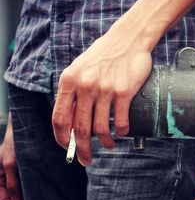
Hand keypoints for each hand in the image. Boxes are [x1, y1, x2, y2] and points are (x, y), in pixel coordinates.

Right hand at [0, 114, 24, 199]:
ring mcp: (8, 172)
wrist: (23, 129)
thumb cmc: (14, 143)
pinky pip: (19, 183)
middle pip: (5, 196)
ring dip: (19, 197)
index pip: (0, 197)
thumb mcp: (10, 163)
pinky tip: (31, 191)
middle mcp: (0, 174)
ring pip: (13, 191)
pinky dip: (23, 189)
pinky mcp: (17, 168)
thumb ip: (11, 182)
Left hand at [52, 32, 151, 165]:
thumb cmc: (104, 55)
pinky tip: (122, 132)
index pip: (60, 117)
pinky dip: (121, 131)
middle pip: (80, 128)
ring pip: (101, 128)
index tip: (67, 147)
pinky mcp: (124, 92)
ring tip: (109, 144)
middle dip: (82, 150)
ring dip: (105, 142)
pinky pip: (120, 121)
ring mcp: (105, 89)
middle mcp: (85, 86)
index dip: (62, 138)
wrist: (129, 39)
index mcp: (70, 80)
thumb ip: (74, 91)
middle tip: (86, 160)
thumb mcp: (80, 68)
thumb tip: (71, 120)